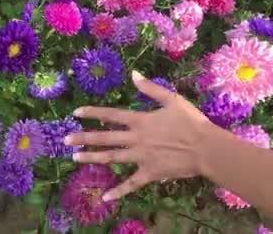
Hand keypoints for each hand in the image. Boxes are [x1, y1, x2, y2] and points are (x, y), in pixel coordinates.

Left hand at [64, 70, 215, 201]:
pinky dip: (119, 191)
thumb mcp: (172, 99)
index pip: (111, 115)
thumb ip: (150, 88)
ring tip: (75, 158)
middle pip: (105, 138)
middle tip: (65, 140)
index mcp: (140, 120)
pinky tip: (105, 197)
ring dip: (92, 158)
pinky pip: (131, 183)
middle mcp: (136, 139)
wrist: (206, 148)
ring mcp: (141, 157)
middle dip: (84, 138)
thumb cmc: (191, 122)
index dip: (92, 113)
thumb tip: (134, 74)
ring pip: (112, 158)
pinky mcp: (149, 173)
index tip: (76, 113)